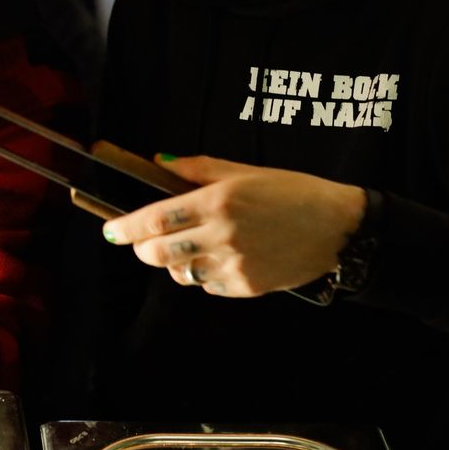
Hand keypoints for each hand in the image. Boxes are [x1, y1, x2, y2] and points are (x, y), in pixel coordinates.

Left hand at [102, 155, 365, 296]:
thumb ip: (197, 169)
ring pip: (180, 274)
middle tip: (143, 241)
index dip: (126, 228)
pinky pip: (207, 286)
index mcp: (217, 201)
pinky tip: (217, 258)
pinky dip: (203, 275)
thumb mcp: (244, 170)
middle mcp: (221, 235)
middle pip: (158, 253)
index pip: (155, 218)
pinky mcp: (247, 287)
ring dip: (173, 263)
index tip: (110, 230)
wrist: (338, 226)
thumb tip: (158, 162)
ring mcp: (234, 265)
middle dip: (143, 248)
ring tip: (187, 246)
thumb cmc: (293, 191)